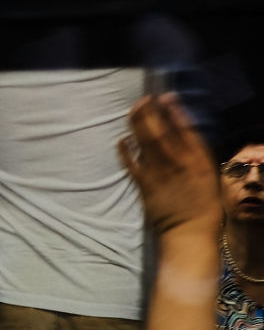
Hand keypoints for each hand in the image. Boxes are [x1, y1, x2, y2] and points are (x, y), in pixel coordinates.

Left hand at [118, 93, 220, 237]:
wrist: (189, 233)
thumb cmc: (202, 205)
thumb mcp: (209, 176)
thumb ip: (195, 155)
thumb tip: (181, 135)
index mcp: (199, 160)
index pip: (185, 129)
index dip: (174, 111)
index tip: (166, 97)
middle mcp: (179, 163)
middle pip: (161, 131)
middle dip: (150, 113)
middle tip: (143, 100)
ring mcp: (159, 173)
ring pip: (145, 142)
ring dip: (137, 124)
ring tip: (134, 110)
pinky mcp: (144, 184)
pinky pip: (131, 163)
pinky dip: (124, 150)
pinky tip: (121, 139)